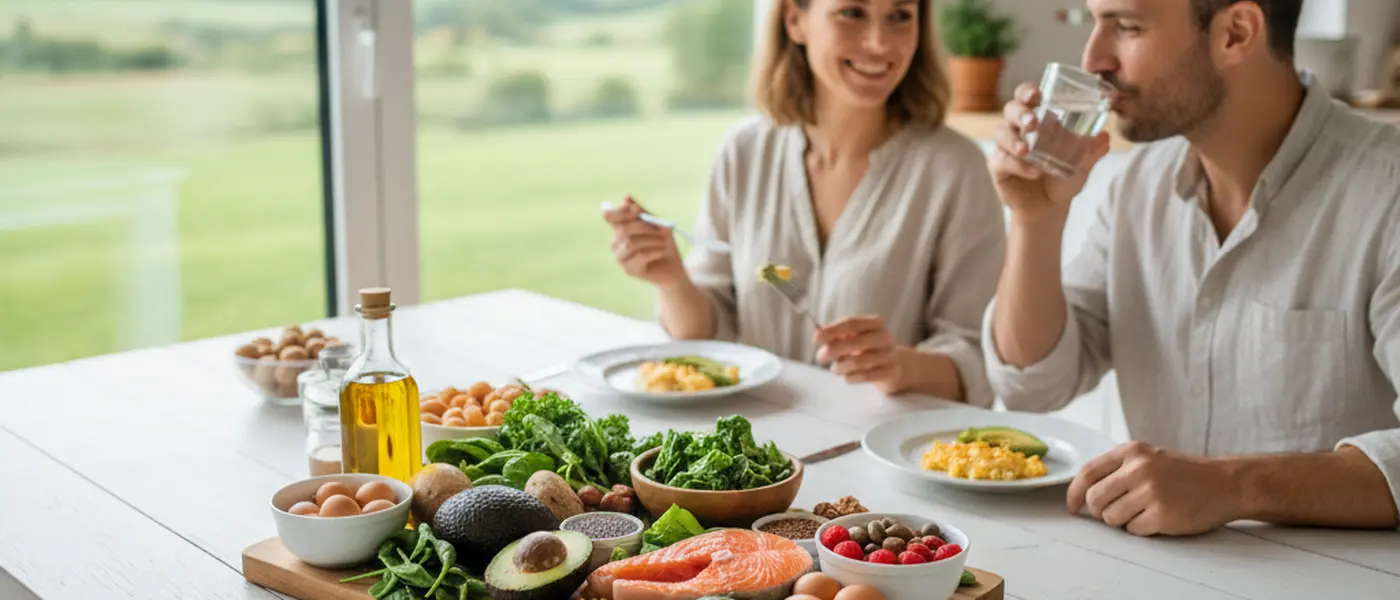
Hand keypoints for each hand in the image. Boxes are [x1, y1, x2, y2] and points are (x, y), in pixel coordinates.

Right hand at [603, 195, 687, 286]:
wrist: (674, 268)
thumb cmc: (664, 244)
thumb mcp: (656, 224)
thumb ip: (642, 212)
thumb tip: (626, 197)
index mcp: (620, 229)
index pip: (609, 216)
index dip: (620, 211)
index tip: (637, 210)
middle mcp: (616, 243)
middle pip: (622, 230)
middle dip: (643, 227)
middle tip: (661, 229)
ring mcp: (621, 258)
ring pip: (630, 244)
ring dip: (651, 240)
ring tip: (665, 242)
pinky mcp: (629, 270)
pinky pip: (640, 257)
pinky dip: (654, 252)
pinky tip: (663, 251)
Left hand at [813, 316, 905, 393]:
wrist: (895, 365)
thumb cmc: (867, 348)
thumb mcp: (854, 337)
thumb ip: (837, 336)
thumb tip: (819, 335)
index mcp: (874, 323)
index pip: (851, 323)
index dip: (831, 330)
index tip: (815, 339)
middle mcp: (884, 337)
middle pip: (853, 343)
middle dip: (832, 351)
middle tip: (820, 357)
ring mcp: (889, 355)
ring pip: (857, 362)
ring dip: (840, 367)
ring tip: (835, 369)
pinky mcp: (890, 372)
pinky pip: (864, 376)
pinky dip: (850, 377)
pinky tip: (847, 376)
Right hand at [988, 83, 1111, 223]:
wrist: (1050, 208)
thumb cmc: (1063, 177)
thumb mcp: (1082, 163)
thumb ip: (1092, 150)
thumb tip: (1105, 136)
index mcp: (1037, 118)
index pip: (1026, 96)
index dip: (1027, 91)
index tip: (1036, 95)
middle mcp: (1018, 128)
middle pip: (1010, 109)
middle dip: (1020, 114)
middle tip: (1032, 123)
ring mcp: (1005, 146)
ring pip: (1001, 133)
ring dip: (1014, 140)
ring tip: (1027, 151)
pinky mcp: (998, 166)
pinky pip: (1001, 160)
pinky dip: (1018, 165)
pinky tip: (1033, 172)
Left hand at [1067, 441, 1241, 535]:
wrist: (1224, 483)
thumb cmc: (1183, 473)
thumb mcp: (1148, 457)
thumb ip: (1117, 468)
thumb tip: (1084, 493)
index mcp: (1132, 451)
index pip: (1088, 472)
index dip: (1074, 493)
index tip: (1073, 507)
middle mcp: (1139, 469)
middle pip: (1095, 499)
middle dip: (1100, 511)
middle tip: (1115, 511)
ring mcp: (1151, 492)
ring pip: (1111, 518)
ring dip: (1122, 521)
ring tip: (1143, 511)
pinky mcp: (1162, 514)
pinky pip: (1134, 530)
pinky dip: (1141, 529)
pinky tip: (1157, 518)